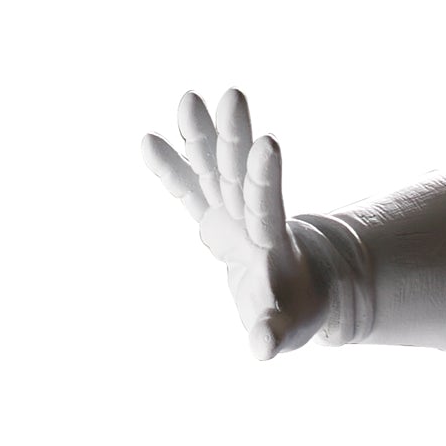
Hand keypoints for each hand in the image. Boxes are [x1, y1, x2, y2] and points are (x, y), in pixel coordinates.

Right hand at [141, 89, 323, 358]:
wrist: (294, 293)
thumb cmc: (297, 312)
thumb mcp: (289, 329)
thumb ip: (274, 334)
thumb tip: (262, 349)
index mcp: (272, 240)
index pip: (268, 204)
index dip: (266, 177)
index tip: (269, 143)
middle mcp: (252, 217)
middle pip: (242, 173)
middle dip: (235, 137)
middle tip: (234, 96)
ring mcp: (231, 212)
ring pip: (215, 169)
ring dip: (202, 136)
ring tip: (187, 99)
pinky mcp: (212, 217)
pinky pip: (188, 189)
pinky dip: (171, 168)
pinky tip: (148, 140)